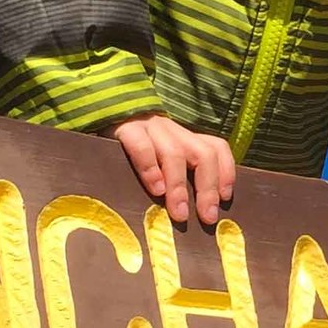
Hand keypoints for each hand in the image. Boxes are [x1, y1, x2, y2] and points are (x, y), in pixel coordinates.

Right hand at [109, 113, 236, 225]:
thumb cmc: (132, 147)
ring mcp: (151, 128)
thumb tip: (196, 211)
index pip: (216, 147)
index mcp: (184, 136)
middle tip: (207, 217)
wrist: (100, 110)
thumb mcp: (160, 155)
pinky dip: (151, 169)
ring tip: (180, 213)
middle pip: (202, 154)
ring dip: (180, 187)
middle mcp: (173, 131)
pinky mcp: (127, 130)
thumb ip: (177, 173)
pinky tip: (155, 190)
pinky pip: (142, 147)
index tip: (226, 198)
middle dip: (208, 187)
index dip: (226, 171)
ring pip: (175, 153)